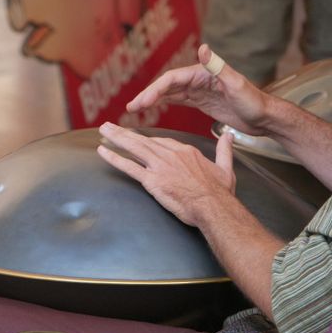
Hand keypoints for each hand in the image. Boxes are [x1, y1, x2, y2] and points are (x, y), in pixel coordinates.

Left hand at [97, 122, 235, 226]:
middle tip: (109, 126)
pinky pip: (129, 167)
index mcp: (185, 151)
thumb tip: (229, 136)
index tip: (137, 137)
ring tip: (103, 131)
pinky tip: (103, 152)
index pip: (162, 141)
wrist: (213, 206)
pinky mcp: (152, 181)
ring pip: (134, 148)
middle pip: (143, 140)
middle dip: (124, 132)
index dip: (147, 139)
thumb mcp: (225, 167)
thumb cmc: (220, 192)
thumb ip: (224, 150)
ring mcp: (159, 166)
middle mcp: (170, 155)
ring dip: (116, 138)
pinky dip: (115, 159)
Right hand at [126, 44, 270, 135]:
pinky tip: (153, 109)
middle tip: (131, 108)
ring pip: (169, 93)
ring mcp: (198, 91)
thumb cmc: (253, 102)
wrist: (264, 118)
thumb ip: (219, 67)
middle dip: (148, 96)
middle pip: (167, 86)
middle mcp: (198, 80)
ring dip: (152, 100)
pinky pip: (177, 100)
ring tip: (135, 109)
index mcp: (204, 74)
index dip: (155, 90)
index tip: (142, 102)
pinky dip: (163, 103)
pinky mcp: (201, 102)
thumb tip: (202, 48)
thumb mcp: (237, 84)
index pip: (173, 79)